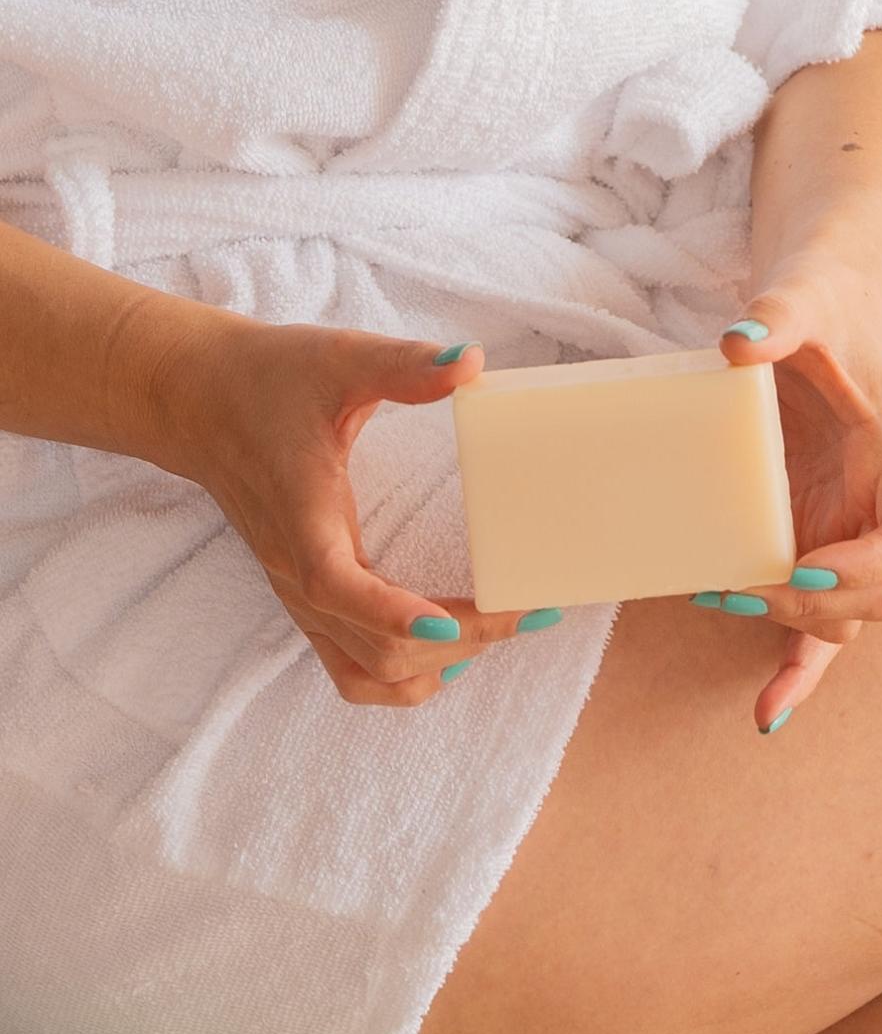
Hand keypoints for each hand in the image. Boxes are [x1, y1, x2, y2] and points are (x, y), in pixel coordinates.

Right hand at [154, 317, 560, 705]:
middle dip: (458, 639)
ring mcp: (299, 594)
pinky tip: (450, 648)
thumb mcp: (338, 357)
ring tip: (500, 629)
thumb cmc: (268, 379)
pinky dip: (401, 676)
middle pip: (373, 648)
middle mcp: (297, 572)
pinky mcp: (305, 597)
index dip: (391, 614)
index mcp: (301, 518)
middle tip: (531, 609)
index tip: (446, 620)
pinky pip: (351, 667)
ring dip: (434, 666)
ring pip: (364, 673)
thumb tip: (470, 363)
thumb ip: (403, 365)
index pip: (337, 587)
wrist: (198, 400)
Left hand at [698, 248, 881, 730]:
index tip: (802, 567)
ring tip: (714, 599)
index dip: (867, 569)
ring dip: (788, 629)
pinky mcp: (807, 541)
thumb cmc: (823, 300)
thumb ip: (782, 315)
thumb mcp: (806, 295)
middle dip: (811, 605)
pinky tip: (765, 714)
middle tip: (734, 586)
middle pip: (878, 597)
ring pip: (841, 620)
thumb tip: (737, 343)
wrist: (818, 303)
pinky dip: (794, 671)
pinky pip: (811, 624)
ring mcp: (845, 531)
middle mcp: (881, 507)